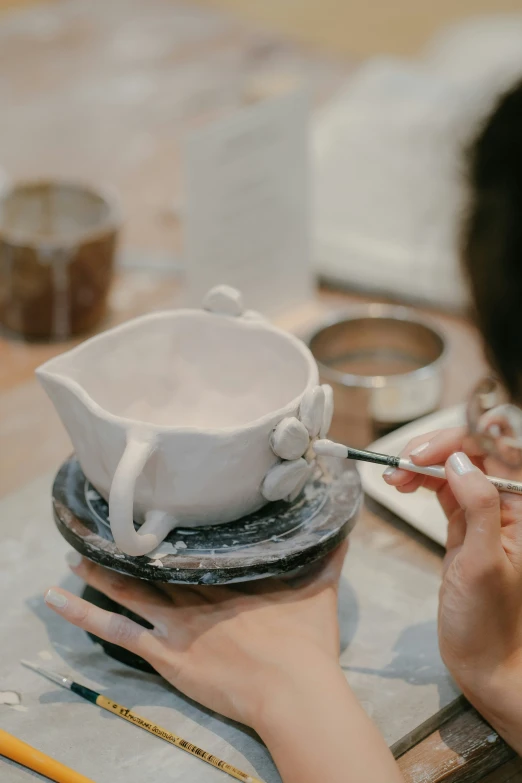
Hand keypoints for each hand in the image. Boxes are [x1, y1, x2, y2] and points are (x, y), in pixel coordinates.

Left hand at [45, 547, 347, 728]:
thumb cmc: (306, 642)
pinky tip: (59, 601)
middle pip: (154, 565)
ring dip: (100, 573)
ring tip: (74, 555)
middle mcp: (198, 593)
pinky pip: (118, 630)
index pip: (192, 549)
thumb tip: (343, 526)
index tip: (149, 513)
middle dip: (128, 548)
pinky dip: (86, 614)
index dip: (169, 533)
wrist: (293, 687)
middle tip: (101, 525)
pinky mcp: (165, 652)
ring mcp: (177, 622)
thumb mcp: (321, 591)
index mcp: (230, 577)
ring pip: (129, 590)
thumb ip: (327, 556)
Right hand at [384, 427, 521, 749]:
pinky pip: (443, 488)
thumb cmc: (489, 621)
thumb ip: (477, 506)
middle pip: (474, 452)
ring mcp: (484, 513)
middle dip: (436, 449)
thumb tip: (458, 459)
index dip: (461, 440)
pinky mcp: (464, 525)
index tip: (423, 453)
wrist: (484, 661)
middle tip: (401, 464)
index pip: (498, 452)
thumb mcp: (483, 562)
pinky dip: (420, 481)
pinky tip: (401, 484)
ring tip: (394, 476)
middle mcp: (509, 503)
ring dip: (422, 463)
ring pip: (454, 466)